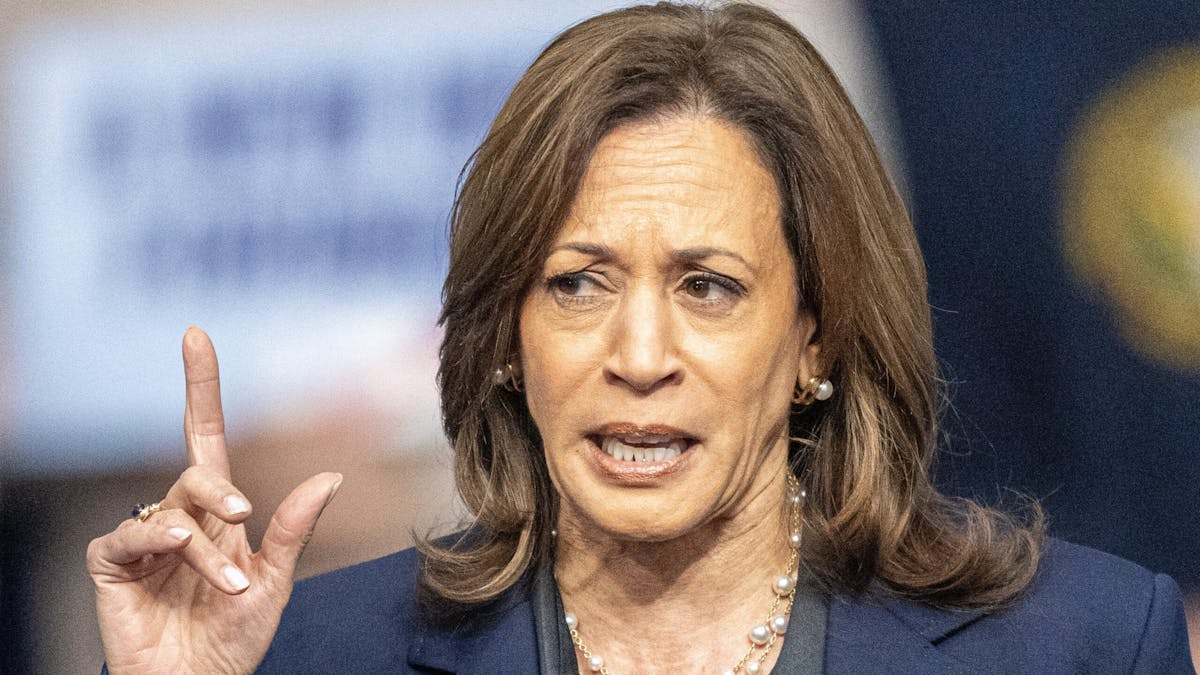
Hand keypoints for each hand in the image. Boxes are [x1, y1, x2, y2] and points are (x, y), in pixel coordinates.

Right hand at [87, 327, 342, 673]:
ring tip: (230, 585)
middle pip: (194, 473)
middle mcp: (179, 518)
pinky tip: (176, 555)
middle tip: (241, 519)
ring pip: (169, 510)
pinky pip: (127, 537)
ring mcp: (144, 541)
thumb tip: (332, 477)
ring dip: (201, 545)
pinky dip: (155, 542)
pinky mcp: (112, 567)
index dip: (199, 386)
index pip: (204, 436)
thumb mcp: (276, 581)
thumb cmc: (234, 637)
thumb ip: (296, 529)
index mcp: (217, 514)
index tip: (196, 335)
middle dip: (218, 491)